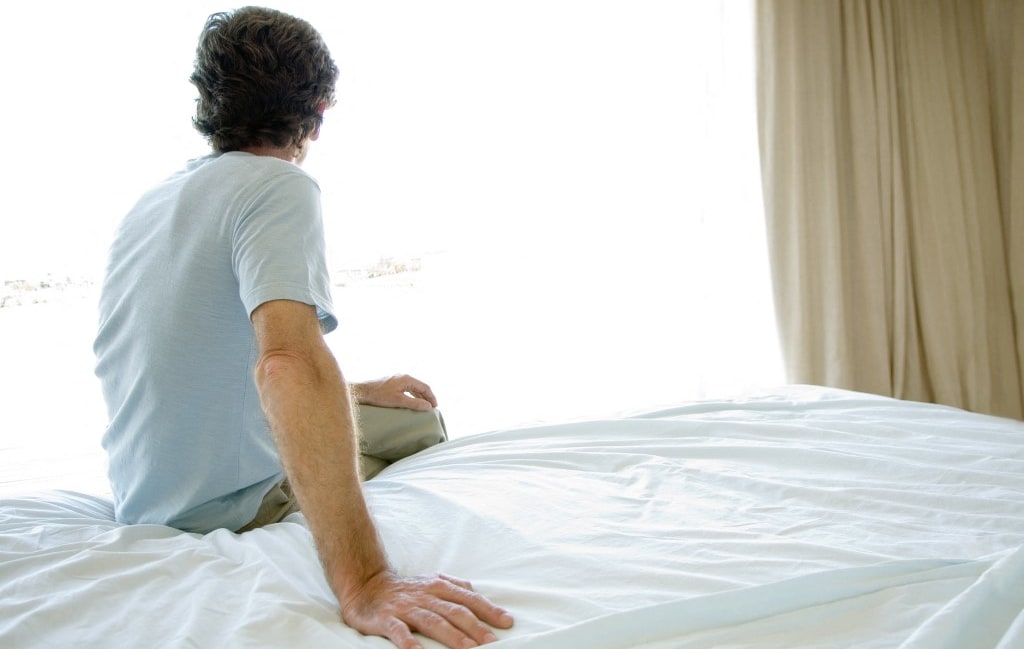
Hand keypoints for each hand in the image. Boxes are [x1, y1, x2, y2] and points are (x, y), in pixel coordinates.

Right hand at [340, 571, 513, 648]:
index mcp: (439, 586)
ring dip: (452, 636)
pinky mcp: (386, 619)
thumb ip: (455, 586)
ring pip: (433, 621)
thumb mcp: (432, 581)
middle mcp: (425, 596)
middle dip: (476, 628)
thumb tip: (476, 592)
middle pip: (455, 612)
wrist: (365, 585)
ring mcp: (406, 608)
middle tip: (492, 643)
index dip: (489, 610)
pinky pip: (399, 632)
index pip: (469, 599)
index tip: (507, 622)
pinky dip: (409, 643)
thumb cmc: (405, 589)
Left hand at [352, 374, 437, 410]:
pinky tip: (411, 401)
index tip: (435, 407)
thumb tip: (428, 407)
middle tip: (431, 408)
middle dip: (427, 397)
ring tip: (424, 406)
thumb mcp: (398, 401)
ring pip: (413, 387)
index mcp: (407, 379)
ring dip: (420, 396)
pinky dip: (412, 395)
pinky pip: (407, 388)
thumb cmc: (378, 396)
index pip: (425, 387)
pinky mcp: (392, 382)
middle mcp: (403, 376)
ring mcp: (397, 378)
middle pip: (420, 386)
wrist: (361, 391)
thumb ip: (414, 403)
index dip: (431, 397)